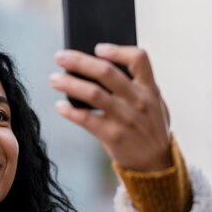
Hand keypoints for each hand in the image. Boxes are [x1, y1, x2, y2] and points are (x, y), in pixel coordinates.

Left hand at [49, 44, 171, 171]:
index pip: (139, 59)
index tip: (98, 47)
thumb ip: (136, 86)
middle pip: (106, 72)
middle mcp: (138, 100)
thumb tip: (102, 68)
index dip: (117, 50)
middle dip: (80, 61)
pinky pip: (86, 119)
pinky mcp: (113, 135)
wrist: (157, 164)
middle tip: (60, 56)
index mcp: (150, 88)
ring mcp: (125, 118)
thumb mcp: (154, 103)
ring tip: (54, 79)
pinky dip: (70, 111)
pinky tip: (60, 107)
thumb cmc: (150, 128)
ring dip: (69, 84)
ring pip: (93, 93)